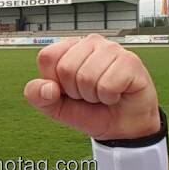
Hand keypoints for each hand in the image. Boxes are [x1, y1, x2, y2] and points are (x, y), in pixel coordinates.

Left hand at [23, 35, 160, 139]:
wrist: (122, 126)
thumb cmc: (90, 111)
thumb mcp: (56, 107)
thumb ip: (38, 96)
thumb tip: (48, 87)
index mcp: (69, 47)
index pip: (47, 57)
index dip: (54, 83)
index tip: (69, 91)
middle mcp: (90, 42)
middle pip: (66, 68)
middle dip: (75, 92)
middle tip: (90, 95)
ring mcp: (111, 49)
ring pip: (86, 76)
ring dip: (93, 96)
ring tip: (103, 94)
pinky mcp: (130, 60)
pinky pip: (107, 85)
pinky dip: (109, 97)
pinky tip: (117, 94)